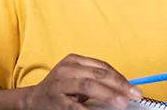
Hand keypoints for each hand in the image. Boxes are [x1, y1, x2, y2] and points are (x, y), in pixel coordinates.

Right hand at [23, 54, 142, 109]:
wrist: (33, 101)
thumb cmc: (59, 89)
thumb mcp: (75, 78)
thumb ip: (94, 79)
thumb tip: (122, 88)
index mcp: (74, 61)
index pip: (102, 66)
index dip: (119, 77)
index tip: (134, 87)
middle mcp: (67, 69)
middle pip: (97, 74)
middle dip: (118, 84)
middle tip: (134, 94)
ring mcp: (60, 84)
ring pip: (88, 85)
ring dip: (107, 93)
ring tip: (122, 102)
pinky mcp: (56, 101)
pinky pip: (75, 106)